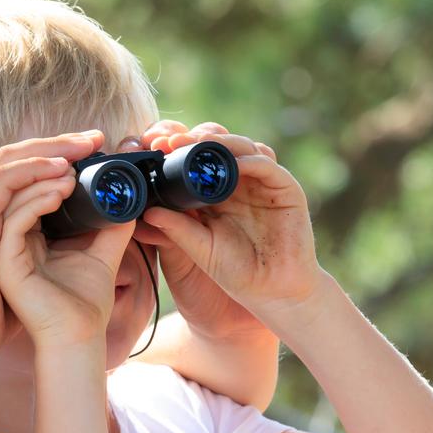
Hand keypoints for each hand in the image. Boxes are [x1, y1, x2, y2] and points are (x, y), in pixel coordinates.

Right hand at [0, 130, 104, 360]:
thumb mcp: (36, 269)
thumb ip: (64, 244)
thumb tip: (106, 226)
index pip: (23, 166)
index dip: (56, 151)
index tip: (93, 148)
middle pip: (17, 154)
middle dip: (57, 142)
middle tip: (94, 138)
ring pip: (8, 163)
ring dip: (47, 152)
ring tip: (83, 151)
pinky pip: (3, 189)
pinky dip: (32, 177)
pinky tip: (62, 178)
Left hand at [132, 120, 320, 323]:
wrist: (274, 293)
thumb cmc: (237, 272)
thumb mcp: (200, 250)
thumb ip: (176, 230)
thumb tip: (147, 213)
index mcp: (214, 191)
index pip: (195, 158)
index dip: (175, 148)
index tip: (153, 146)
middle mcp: (238, 181)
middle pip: (217, 145)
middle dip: (193, 138)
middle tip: (170, 140)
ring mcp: (262, 182)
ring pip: (241, 147)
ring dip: (220, 141)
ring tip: (197, 143)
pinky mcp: (285, 189)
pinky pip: (267, 166)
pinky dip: (250, 160)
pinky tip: (233, 163)